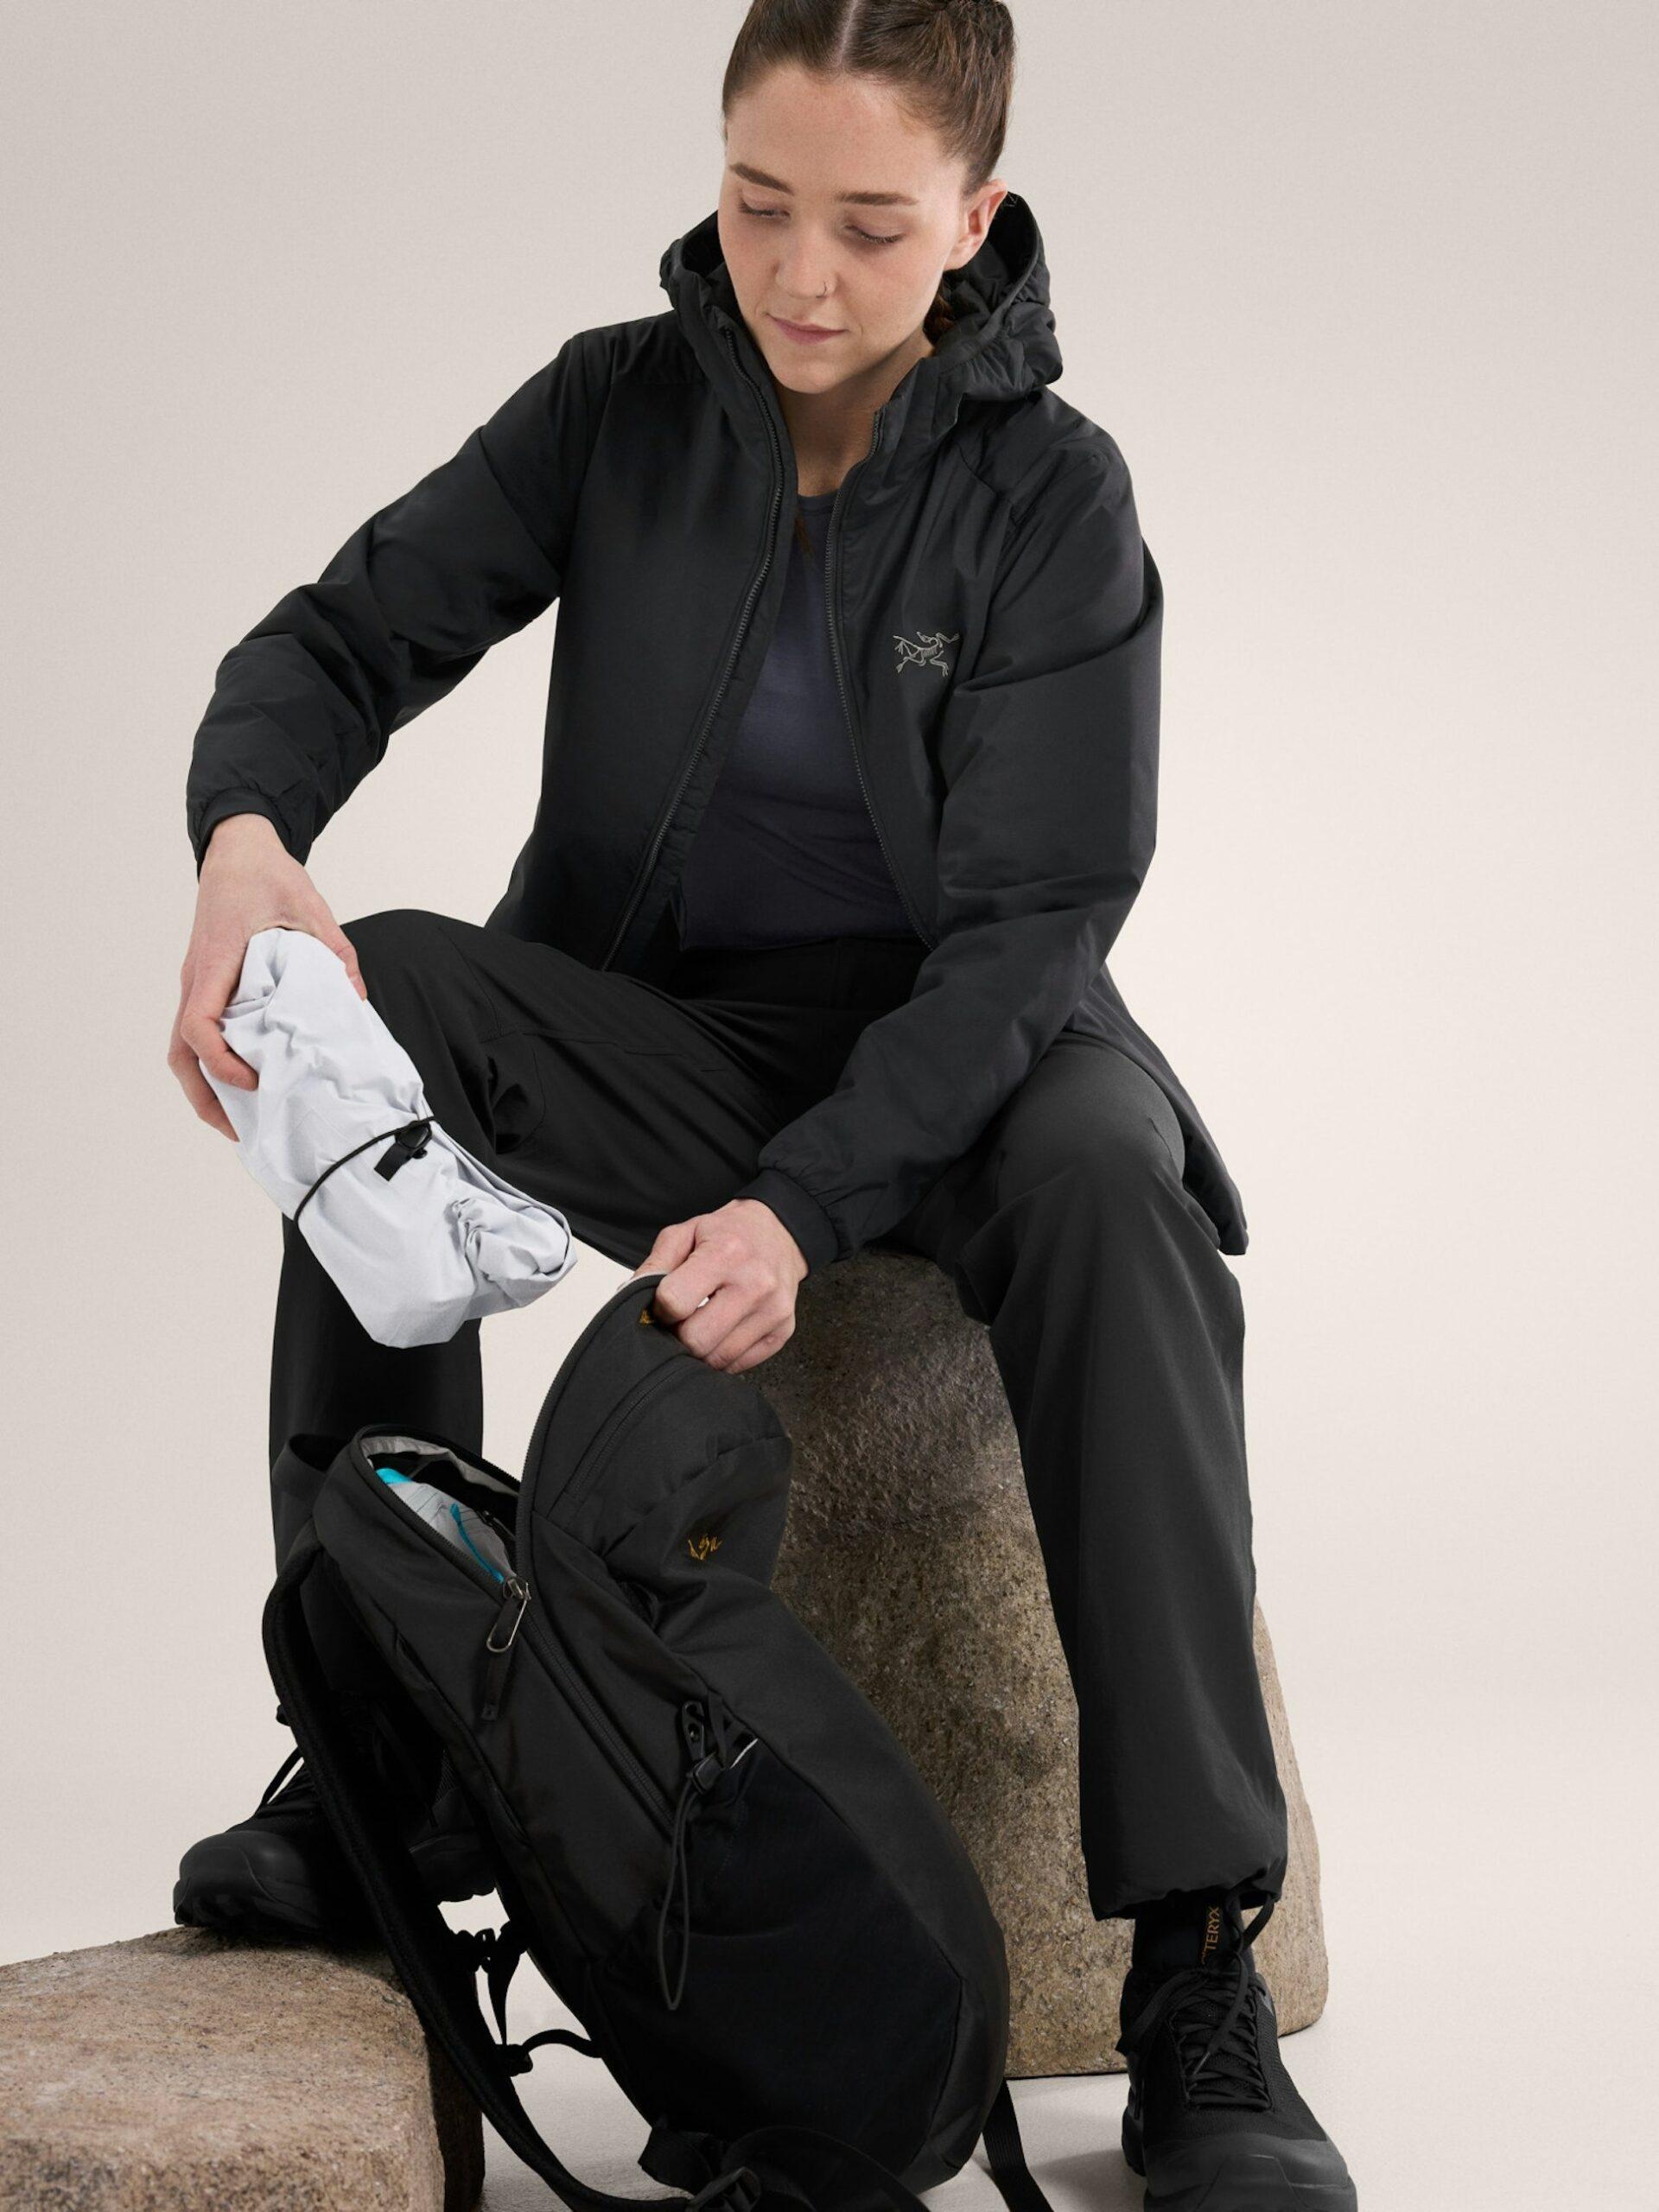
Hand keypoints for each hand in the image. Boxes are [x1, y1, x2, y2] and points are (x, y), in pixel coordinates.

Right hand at [168, 812, 366, 1139]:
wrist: (238, 851)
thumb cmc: (267, 875)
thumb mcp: (311, 909)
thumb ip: (335, 954)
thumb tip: (357, 999)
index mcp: (217, 962)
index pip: (198, 1024)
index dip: (220, 1061)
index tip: (252, 1079)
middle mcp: (197, 979)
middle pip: (181, 1053)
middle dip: (205, 1097)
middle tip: (241, 1130)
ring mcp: (196, 984)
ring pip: (183, 1049)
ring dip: (205, 1088)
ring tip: (239, 1121)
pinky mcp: (205, 986)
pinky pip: (198, 1034)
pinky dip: (212, 1064)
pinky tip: (241, 1083)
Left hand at [630, 1198, 806, 1373]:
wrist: (779, 1234)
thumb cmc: (729, 1234)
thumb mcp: (686, 1233)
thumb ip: (654, 1265)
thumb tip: (628, 1300)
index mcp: (726, 1253)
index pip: (675, 1302)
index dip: (660, 1308)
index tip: (664, 1304)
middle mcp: (754, 1283)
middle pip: (696, 1340)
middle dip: (678, 1336)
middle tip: (679, 1322)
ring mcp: (773, 1311)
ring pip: (717, 1359)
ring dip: (699, 1350)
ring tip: (699, 1326)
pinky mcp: (783, 1331)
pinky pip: (739, 1364)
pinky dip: (722, 1356)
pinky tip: (721, 1333)